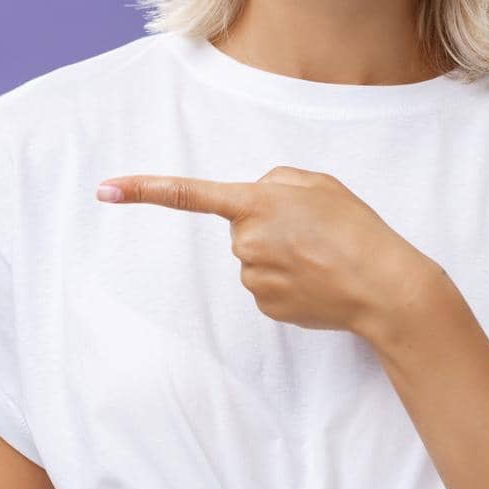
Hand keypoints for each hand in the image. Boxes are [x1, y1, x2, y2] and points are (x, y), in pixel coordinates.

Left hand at [94, 165, 437, 340]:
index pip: (189, 194)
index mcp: (255, 203)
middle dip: (269, 224)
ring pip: (255, 257)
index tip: (105, 190)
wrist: (383, 286)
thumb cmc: (355, 228)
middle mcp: (245, 241)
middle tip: (313, 229)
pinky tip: (317, 279)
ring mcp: (253, 278)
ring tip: (322, 255)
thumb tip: (254, 201)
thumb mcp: (318, 182)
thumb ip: (276, 181)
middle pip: (242, 226)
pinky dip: (288, 280)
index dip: (144, 190)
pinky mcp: (266, 306)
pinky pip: (267, 284)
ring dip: (281, 253)